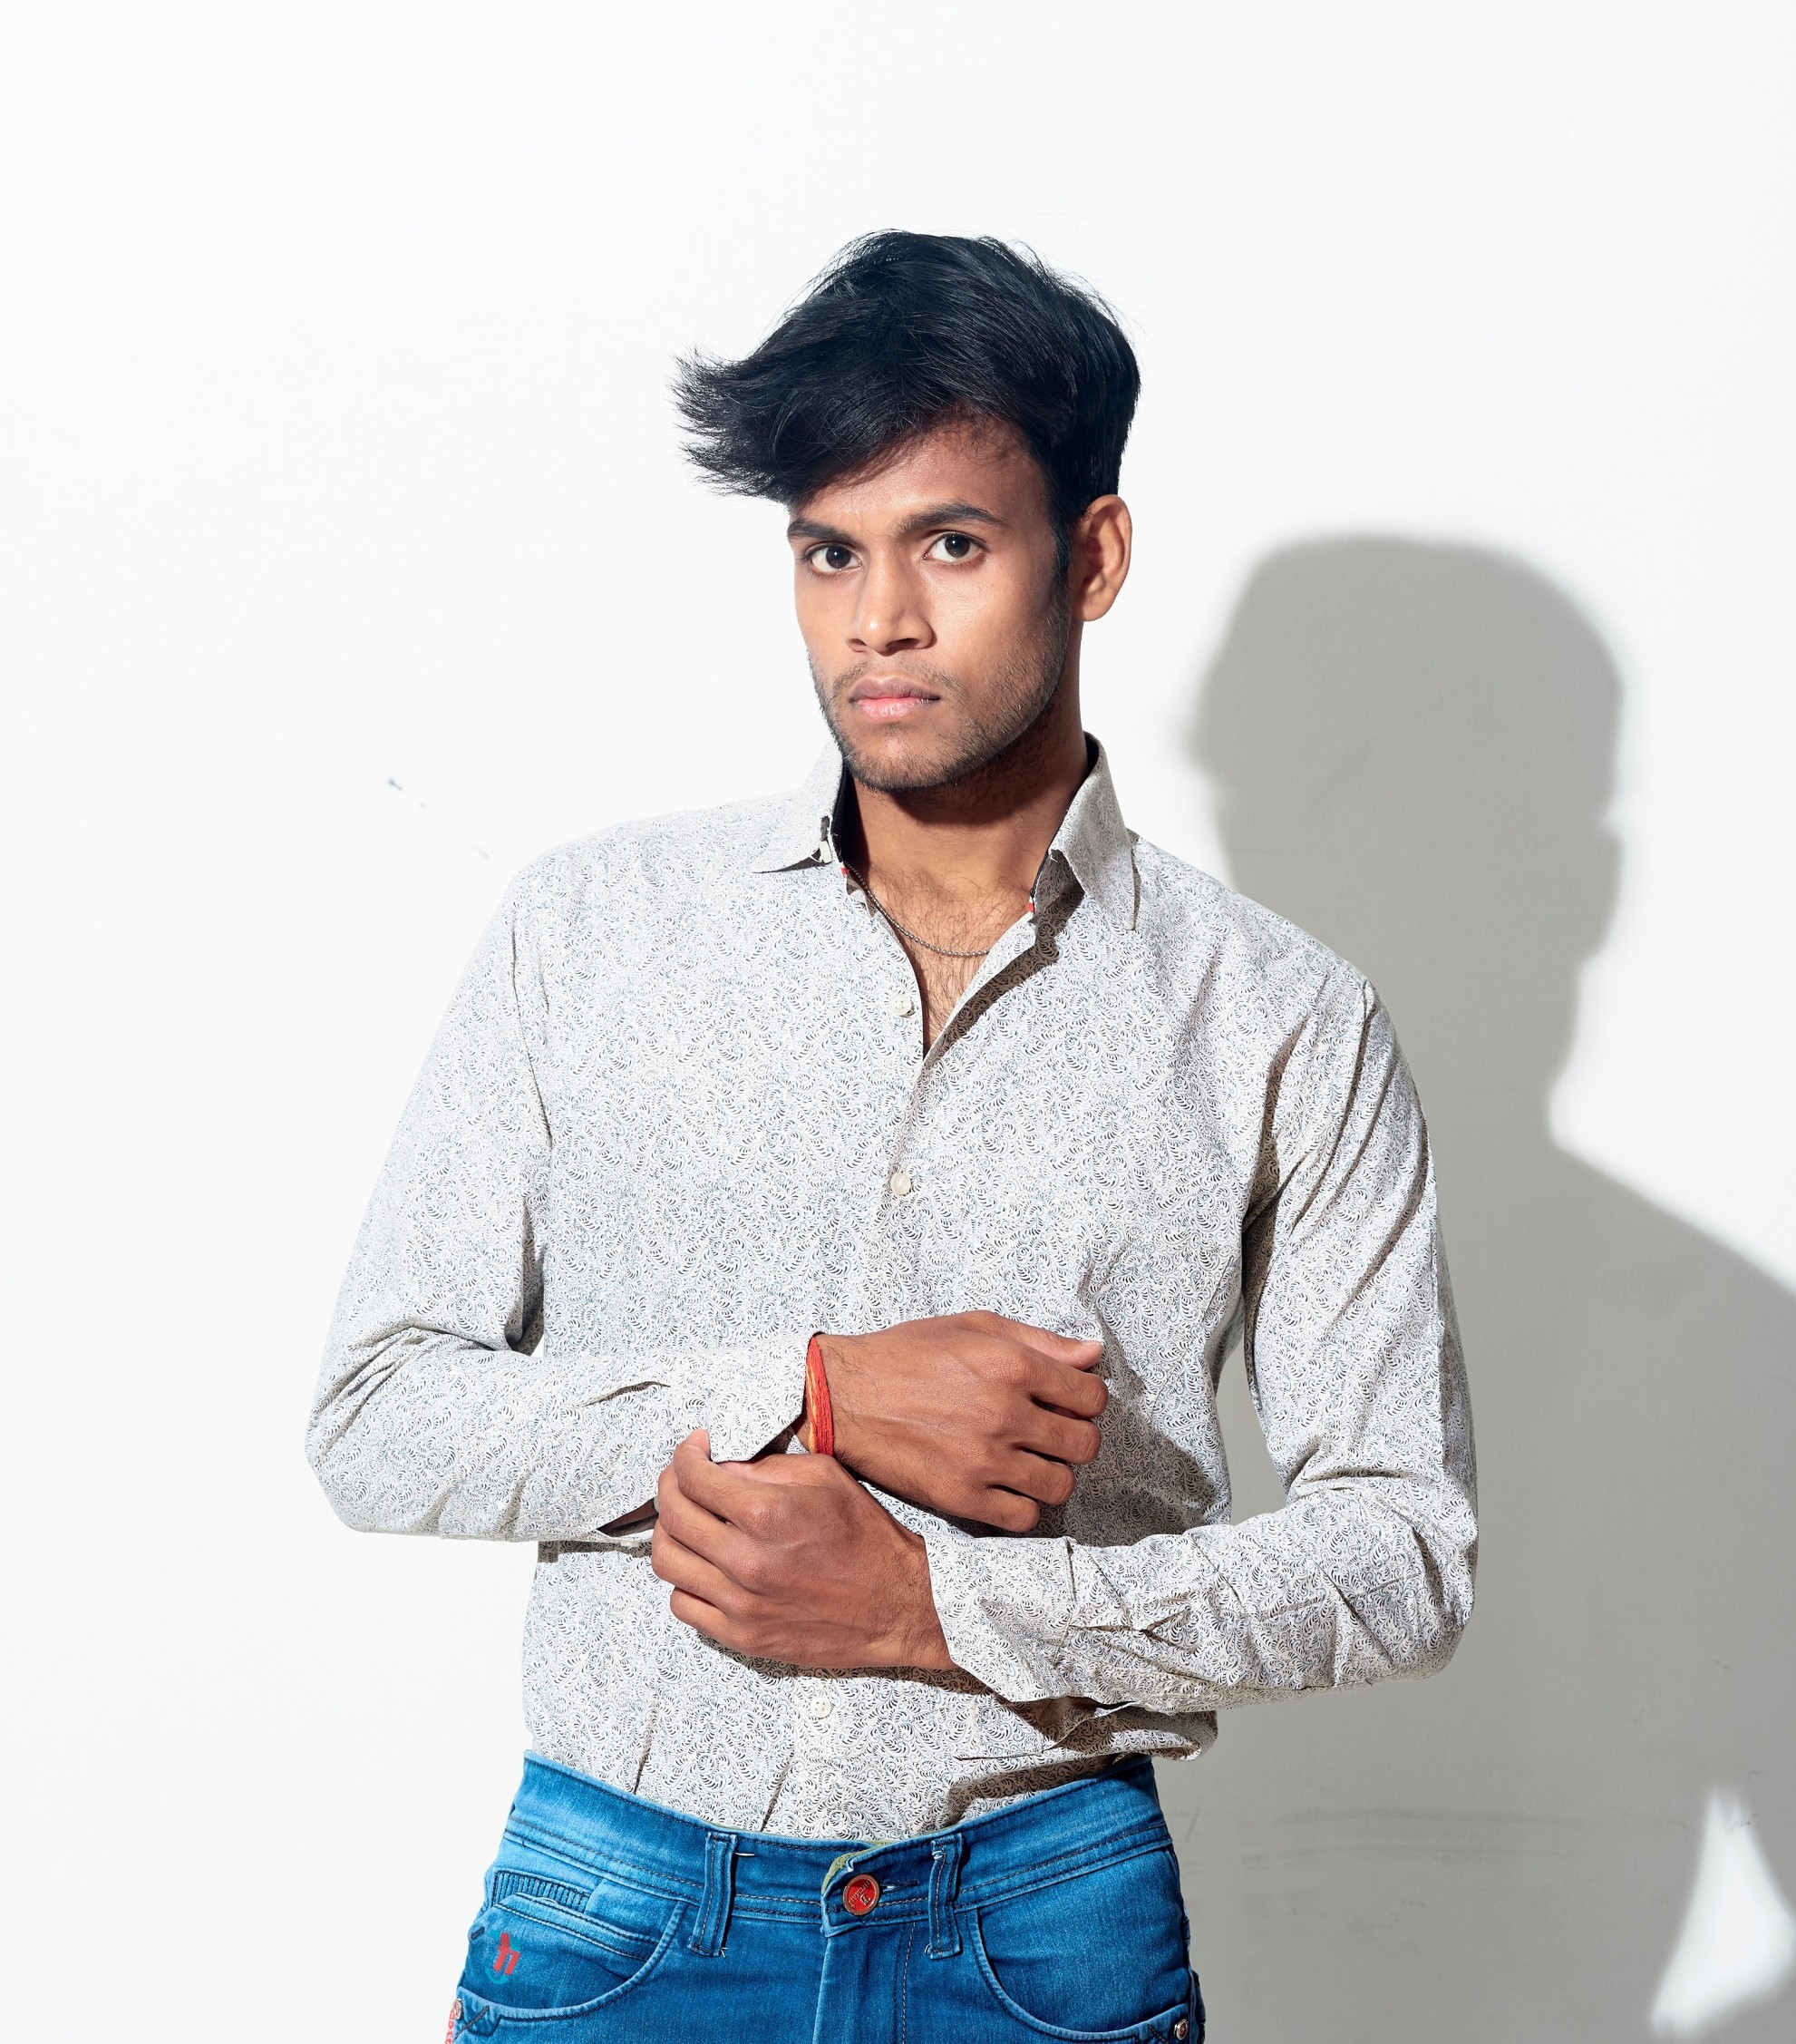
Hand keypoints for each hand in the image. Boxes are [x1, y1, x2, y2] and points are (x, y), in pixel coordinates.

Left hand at [652, 1431, 952, 1669]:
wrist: (899, 1605)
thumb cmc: (867, 1539)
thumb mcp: (826, 1478)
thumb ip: (767, 1468)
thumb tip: (721, 1466)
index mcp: (768, 1513)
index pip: (693, 1477)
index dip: (684, 1455)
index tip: (692, 1449)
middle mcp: (747, 1561)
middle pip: (671, 1517)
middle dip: (668, 1487)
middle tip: (681, 1478)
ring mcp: (741, 1605)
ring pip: (667, 1562)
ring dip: (669, 1533)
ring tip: (686, 1520)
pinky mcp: (742, 1637)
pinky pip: (683, 1605)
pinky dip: (683, 1579)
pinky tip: (703, 1564)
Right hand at [817, 1312, 1106, 1530]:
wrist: (843, 1396)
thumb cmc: (906, 1355)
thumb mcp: (973, 1327)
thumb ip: (1040, 1341)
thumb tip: (1093, 1354)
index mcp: (1012, 1365)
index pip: (1091, 1397)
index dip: (1086, 1400)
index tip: (1068, 1402)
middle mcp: (1005, 1414)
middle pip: (1084, 1444)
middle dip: (1076, 1437)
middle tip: (1052, 1433)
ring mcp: (984, 1460)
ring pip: (1060, 1484)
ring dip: (1053, 1473)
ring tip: (1030, 1461)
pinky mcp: (962, 1496)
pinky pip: (1024, 1518)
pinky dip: (1024, 1505)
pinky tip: (1007, 1486)